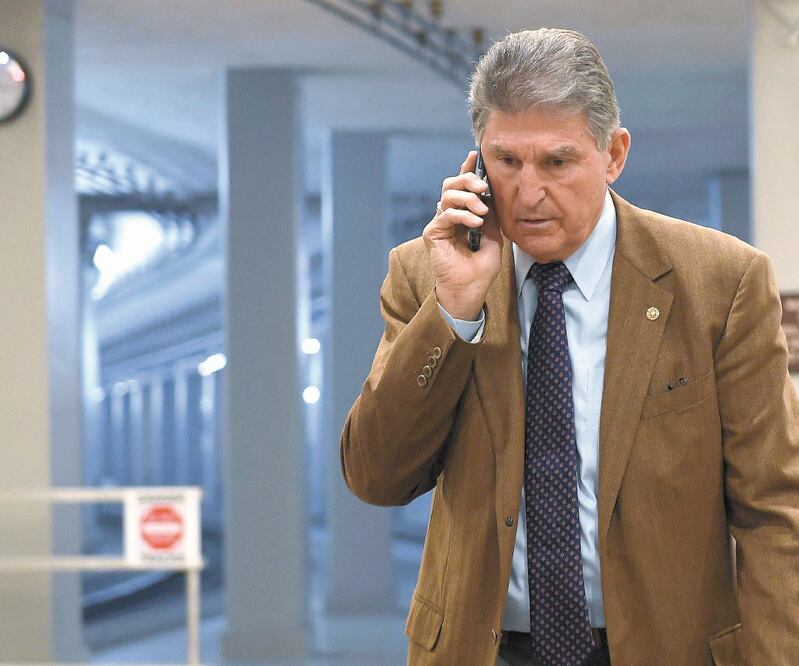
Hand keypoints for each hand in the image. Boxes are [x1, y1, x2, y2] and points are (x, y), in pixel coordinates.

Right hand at [423, 150, 502, 319]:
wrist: (470, 289)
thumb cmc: (481, 269)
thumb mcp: (494, 237)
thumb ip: (492, 216)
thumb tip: (493, 195)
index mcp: (463, 214)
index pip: (463, 187)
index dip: (467, 170)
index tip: (475, 156)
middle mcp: (449, 216)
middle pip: (451, 184)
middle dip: (468, 179)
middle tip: (483, 187)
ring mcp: (440, 224)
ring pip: (447, 195)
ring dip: (467, 198)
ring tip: (481, 212)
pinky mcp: (433, 233)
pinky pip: (446, 214)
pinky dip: (462, 215)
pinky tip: (475, 223)